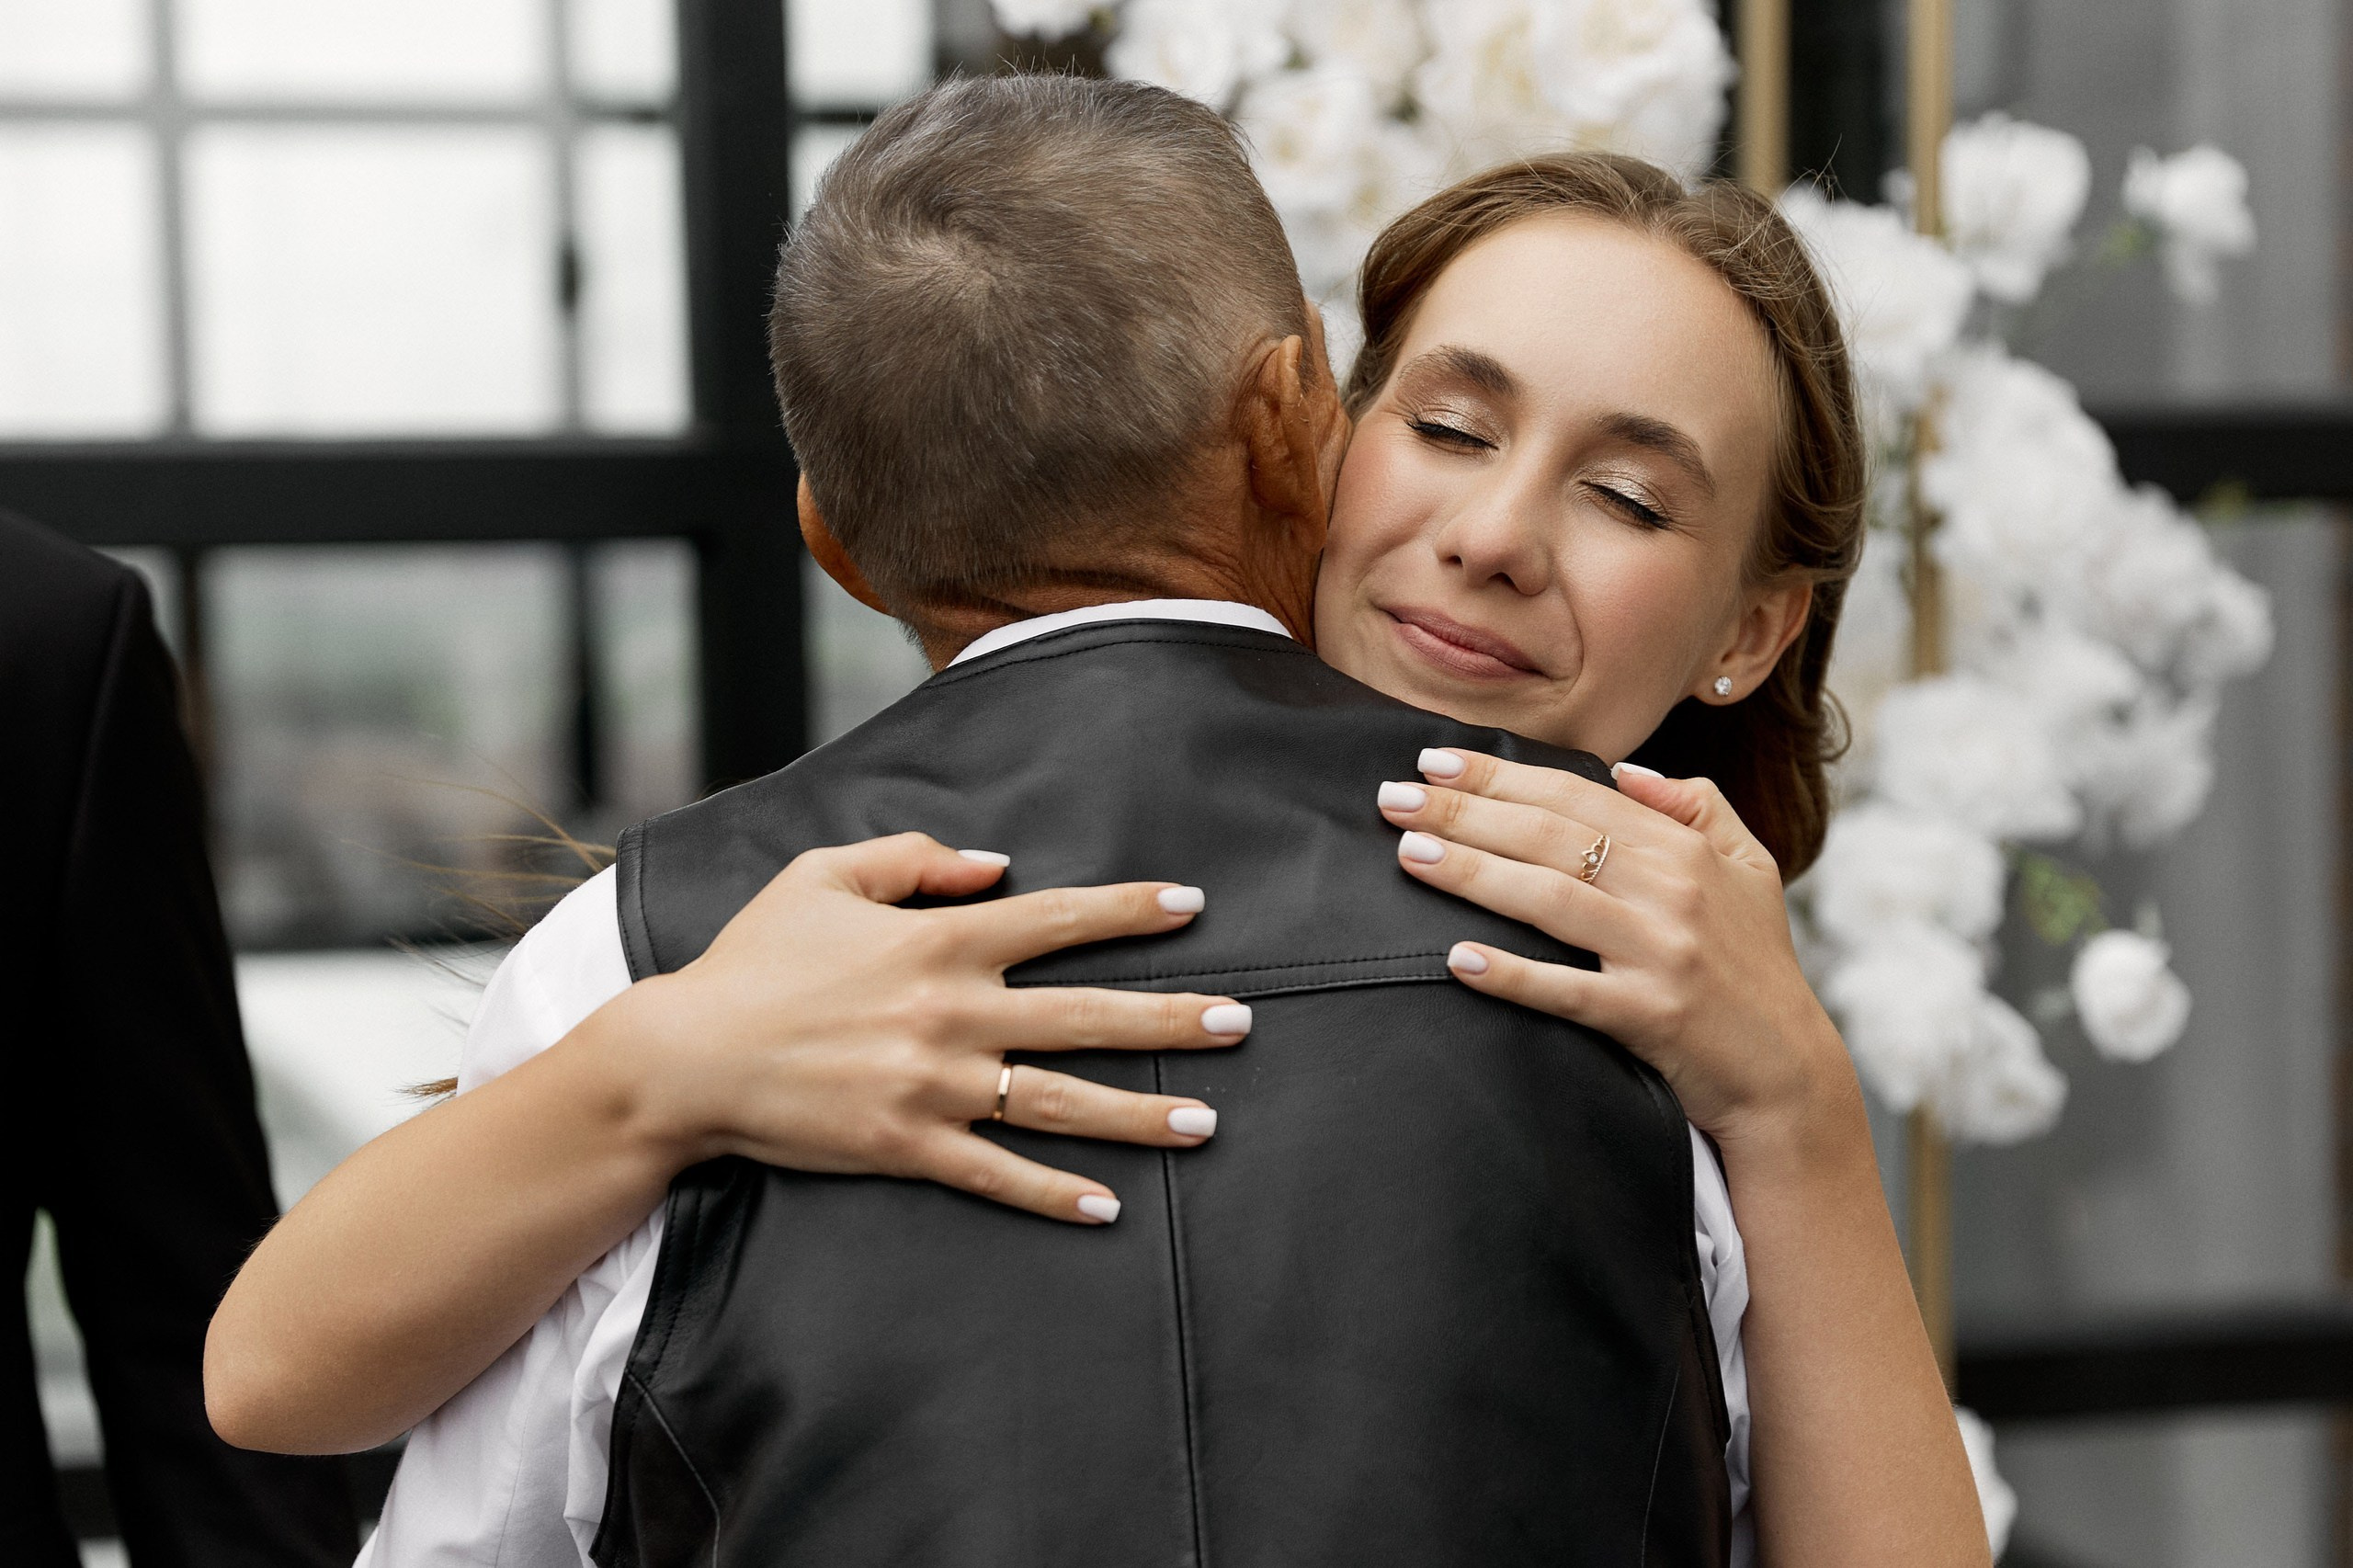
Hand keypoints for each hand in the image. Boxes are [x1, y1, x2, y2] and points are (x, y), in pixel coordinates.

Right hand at [600, 832, 1248, 1224]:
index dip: (1130, 910)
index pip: (1057, 918)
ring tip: (1208, 1121)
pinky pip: (997, 1174)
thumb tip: (1000, 864)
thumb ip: (915, 860)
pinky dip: (1055, 1194)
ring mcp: (934, 1085)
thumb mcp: (822, 876)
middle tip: (1242, 1022)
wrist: (683, 1057)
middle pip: (1087, 1014)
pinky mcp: (908, 1146)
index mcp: (938, 941)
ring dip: (1141, 1113)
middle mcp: (951, 1011)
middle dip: (1172, 1019)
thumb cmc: (752, 960)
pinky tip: (1109, 1208)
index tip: (1193, 906)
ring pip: (1061, 1101)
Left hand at [1374, 751, 1846, 1142]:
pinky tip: (1457, 960)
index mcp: (1683, 847)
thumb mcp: (1749, 867)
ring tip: (1409, 855)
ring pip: (1550, 900)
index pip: (1575, 794)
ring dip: (1472, 873)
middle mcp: (1671, 890)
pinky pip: (1568, 991)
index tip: (1433, 759)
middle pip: (1549, 836)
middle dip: (1463, 811)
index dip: (1501, 774)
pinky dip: (1512, 975)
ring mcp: (1660, 954)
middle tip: (1392, 798)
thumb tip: (1627, 770)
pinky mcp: (1650, 1018)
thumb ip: (1695, 806)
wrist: (1787, 1071)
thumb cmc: (1755, 964)